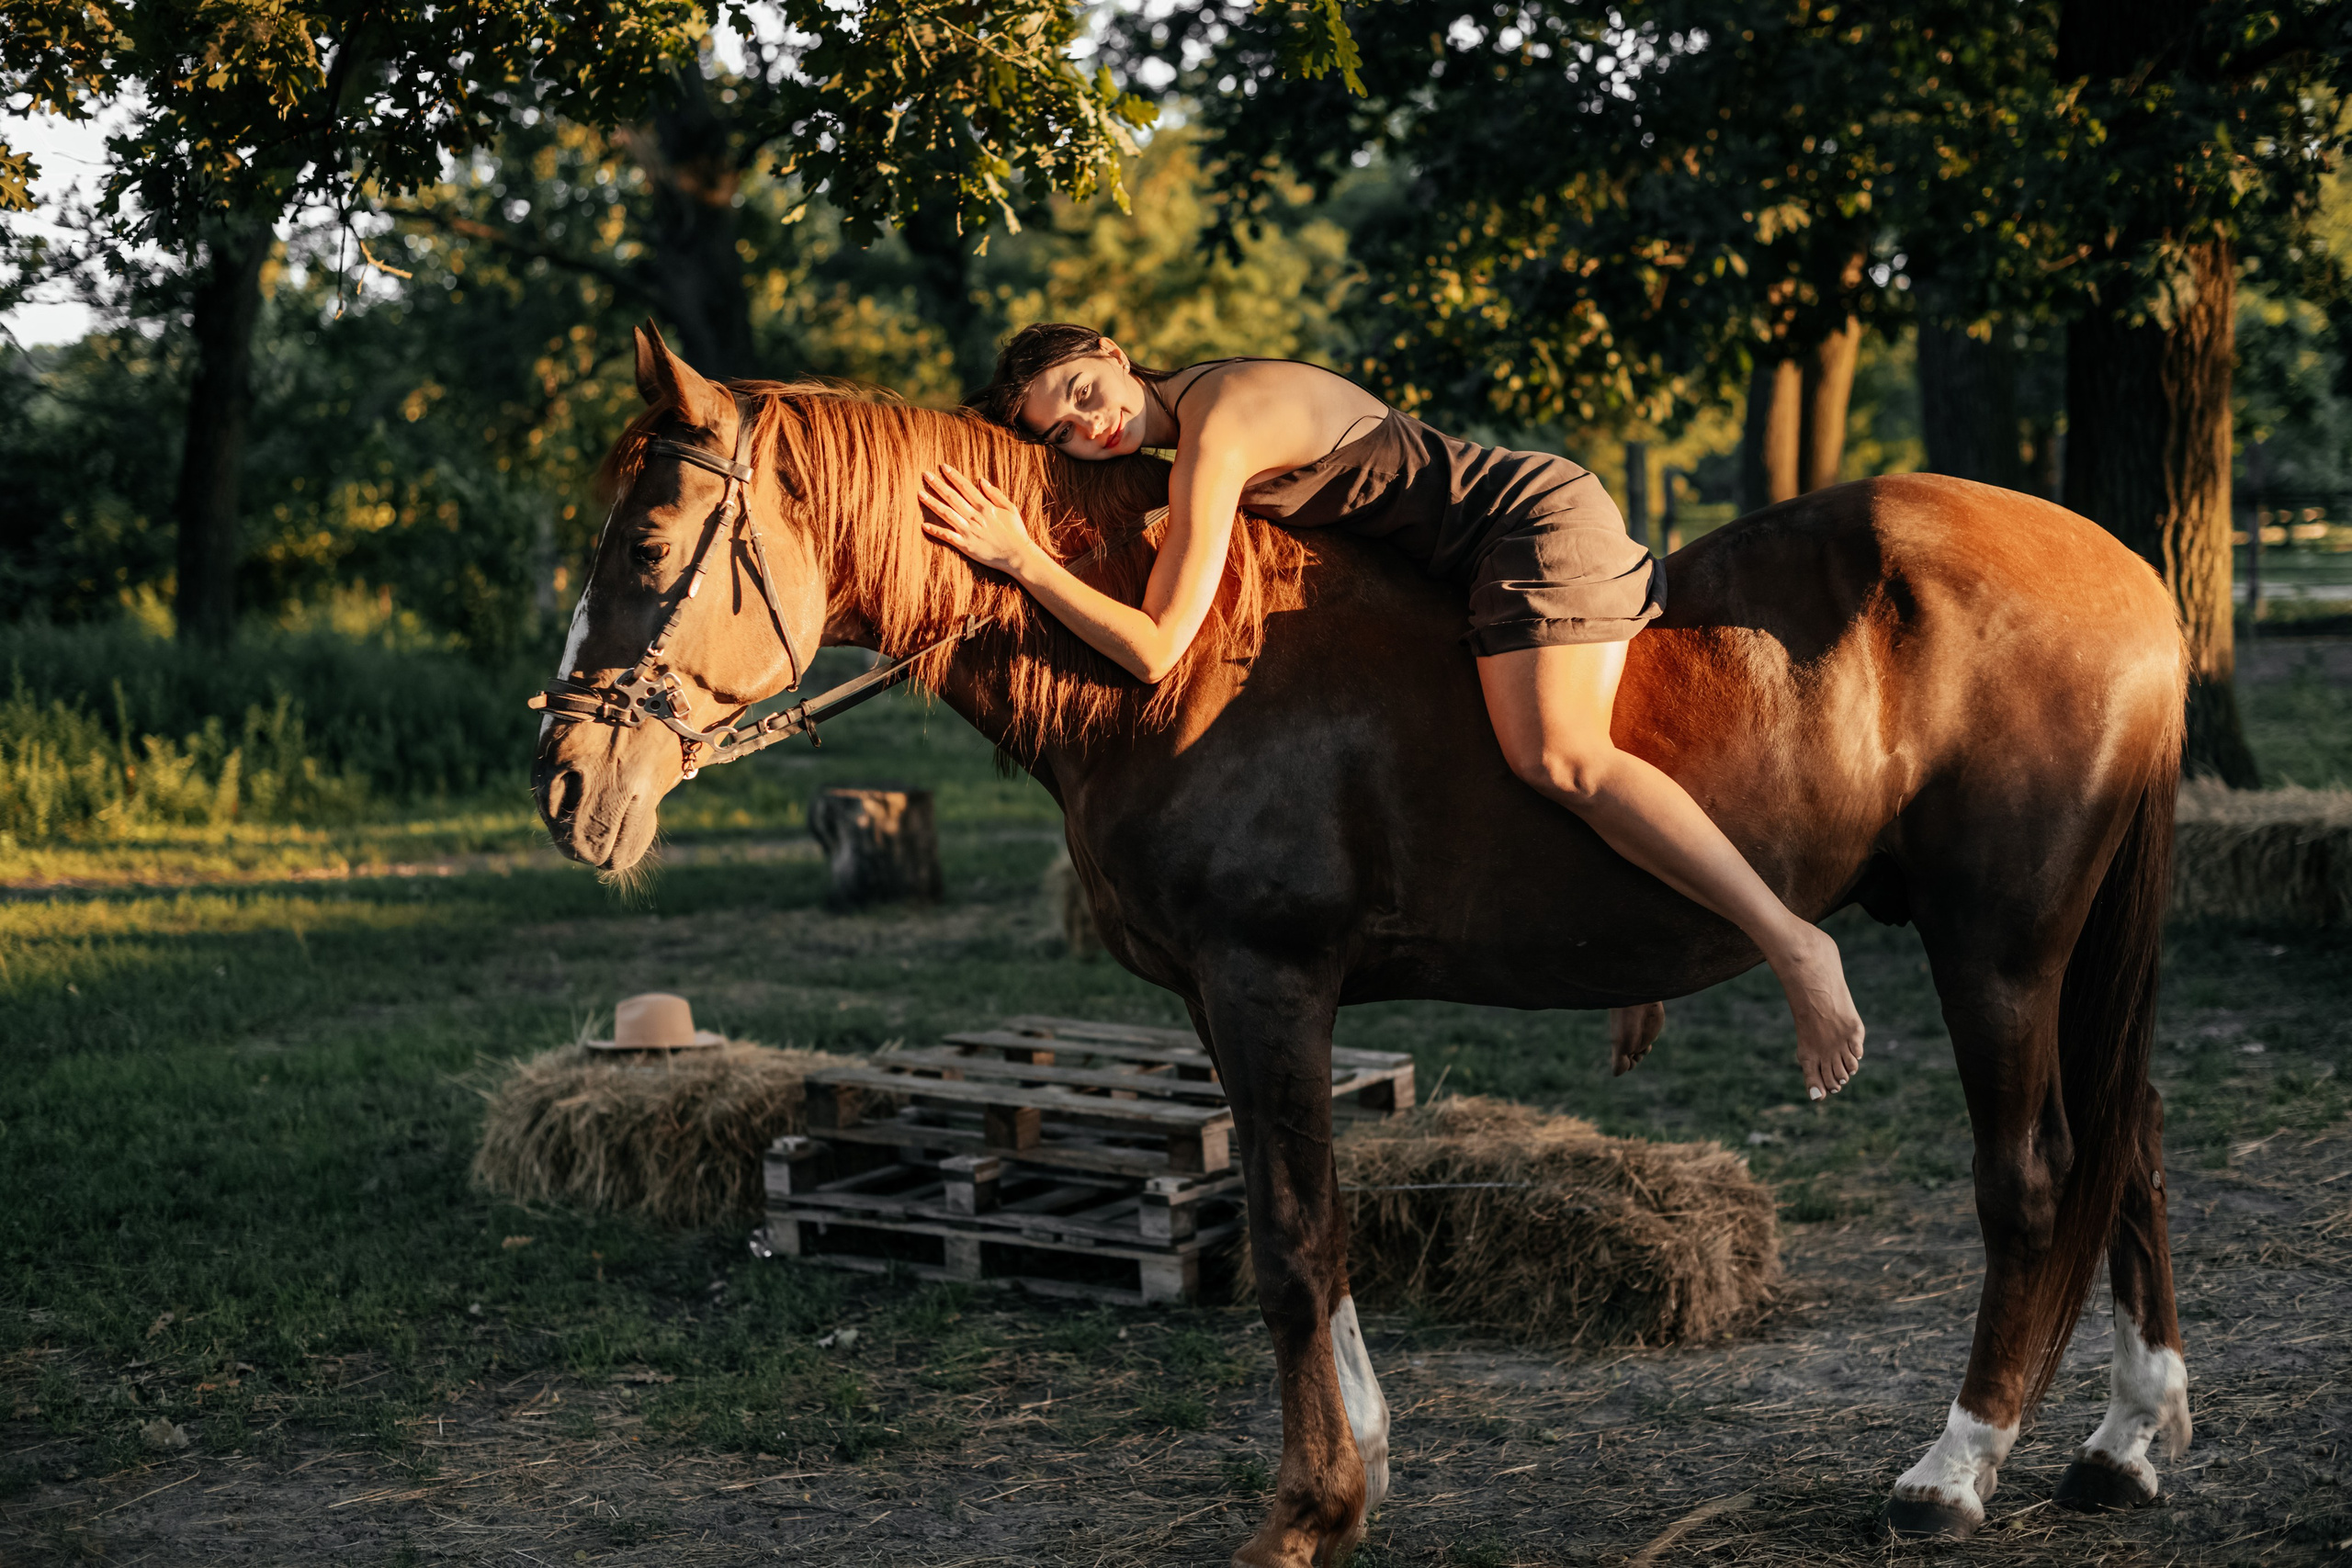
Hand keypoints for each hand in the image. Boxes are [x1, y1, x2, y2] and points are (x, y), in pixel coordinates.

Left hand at [919, 464, 1035, 577]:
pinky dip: (936, 531)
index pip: (966, 487)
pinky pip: (948, 536)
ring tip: (920, 494)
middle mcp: (975, 517)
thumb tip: (982, 481)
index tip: (942, 467)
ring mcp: (969, 531)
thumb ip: (996, 494)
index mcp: (985, 506)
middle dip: (938, 485)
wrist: (1018, 556)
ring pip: (947, 514)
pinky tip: (924, 525)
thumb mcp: (1010, 509)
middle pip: (952, 497)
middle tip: (925, 475)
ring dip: (932, 503)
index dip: (953, 476)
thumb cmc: (1016, 532)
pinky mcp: (966, 545)